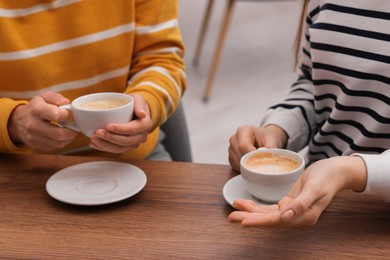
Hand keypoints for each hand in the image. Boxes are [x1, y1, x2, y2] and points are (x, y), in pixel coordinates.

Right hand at [7, 91, 78, 150]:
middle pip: (60, 133)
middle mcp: (33, 125)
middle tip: (76, 126)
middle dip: (73, 131)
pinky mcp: (36, 146)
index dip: (68, 116)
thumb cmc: (35, 108)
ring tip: (72, 131)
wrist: (18, 121)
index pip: (57, 115)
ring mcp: (34, 138)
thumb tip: (67, 103)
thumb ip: (56, 97)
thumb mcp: (43, 97)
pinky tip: (64, 136)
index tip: (71, 115)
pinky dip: (64, 142)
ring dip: (70, 138)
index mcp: (36, 110)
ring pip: (59, 143)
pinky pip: (55, 147)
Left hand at [89, 94, 152, 152]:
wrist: (136, 112)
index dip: (120, 129)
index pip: (132, 129)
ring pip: (120, 148)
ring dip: (105, 145)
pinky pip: (115, 150)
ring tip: (93, 139)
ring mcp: (134, 143)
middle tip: (97, 132)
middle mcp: (141, 137)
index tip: (108, 126)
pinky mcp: (127, 147)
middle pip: (126, 141)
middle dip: (110, 138)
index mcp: (145, 125)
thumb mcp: (138, 99)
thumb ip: (140, 105)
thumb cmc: (136, 104)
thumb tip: (142, 114)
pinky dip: (104, 148)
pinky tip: (93, 143)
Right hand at [228, 125, 287, 171]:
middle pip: (238, 155)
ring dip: (247, 166)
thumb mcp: (272, 140)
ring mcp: (231, 148)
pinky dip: (243, 169)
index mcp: (243, 131)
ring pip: (236, 162)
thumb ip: (271, 148)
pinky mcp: (231, 157)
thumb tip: (270, 159)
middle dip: (250, 162)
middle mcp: (234, 139)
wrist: (264, 138)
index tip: (260, 161)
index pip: (243, 146)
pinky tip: (251, 166)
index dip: (251, 155)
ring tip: (257, 164)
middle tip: (261, 165)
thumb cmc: (267, 137)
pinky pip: (235, 166)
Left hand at [228, 156, 366, 226]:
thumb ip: (301, 203)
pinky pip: (270, 208)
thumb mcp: (314, 188)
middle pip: (269, 220)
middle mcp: (296, 217)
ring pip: (267, 214)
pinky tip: (246, 204)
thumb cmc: (326, 178)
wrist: (333, 171)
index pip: (277, 221)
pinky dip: (257, 206)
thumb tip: (286, 217)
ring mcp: (292, 211)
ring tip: (235, 206)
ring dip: (250, 211)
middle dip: (249, 218)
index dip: (259, 221)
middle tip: (231, 217)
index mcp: (304, 216)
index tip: (244, 222)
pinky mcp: (288, 203)